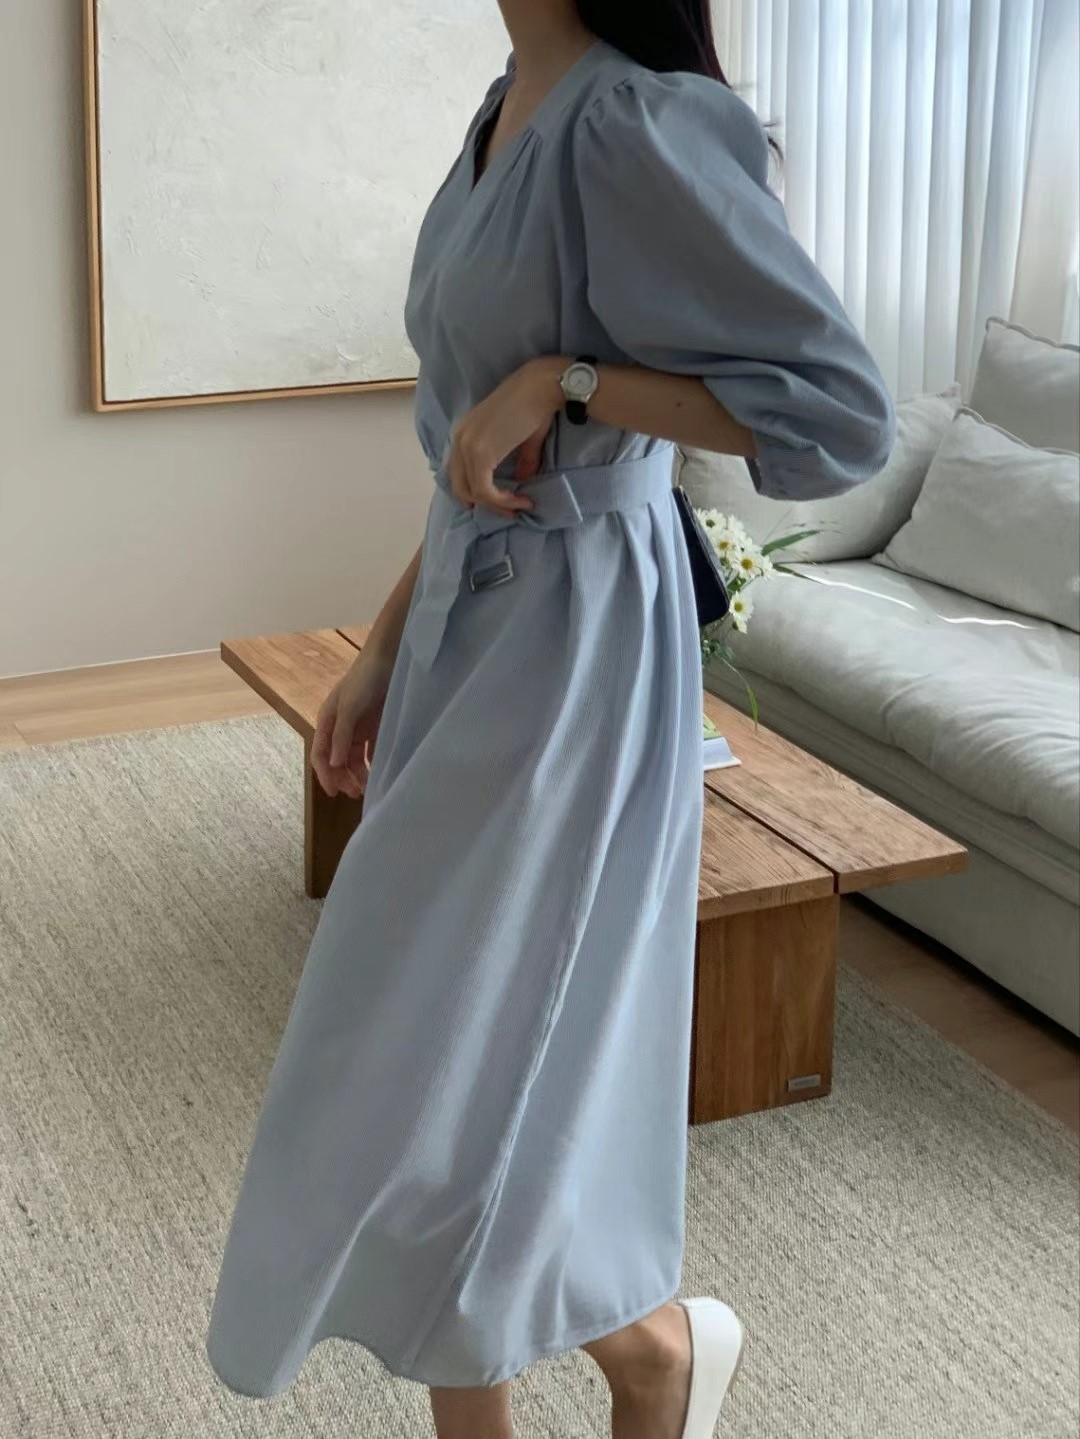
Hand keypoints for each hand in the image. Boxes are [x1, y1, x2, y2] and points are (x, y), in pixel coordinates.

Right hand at [311, 650, 393, 799]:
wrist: (389, 659)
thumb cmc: (364, 679)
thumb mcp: (349, 707)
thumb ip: (341, 736)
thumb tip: (332, 764)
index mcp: (327, 721)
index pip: (320, 755)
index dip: (325, 775)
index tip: (335, 793)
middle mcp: (340, 727)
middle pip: (337, 760)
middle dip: (343, 778)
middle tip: (357, 793)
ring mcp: (358, 727)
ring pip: (354, 758)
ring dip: (358, 774)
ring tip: (369, 787)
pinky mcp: (375, 726)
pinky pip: (371, 750)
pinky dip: (373, 763)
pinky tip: (380, 773)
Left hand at [448, 357, 567, 518]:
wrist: (542, 387)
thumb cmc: (535, 407)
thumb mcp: (522, 440)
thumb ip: (519, 462)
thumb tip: (522, 482)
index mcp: (463, 433)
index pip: (459, 474)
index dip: (478, 493)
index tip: (504, 501)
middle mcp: (458, 439)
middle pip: (460, 487)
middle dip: (485, 505)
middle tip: (510, 511)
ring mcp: (466, 446)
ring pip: (472, 492)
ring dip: (498, 506)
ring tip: (520, 505)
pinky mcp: (480, 454)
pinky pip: (484, 491)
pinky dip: (503, 501)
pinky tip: (521, 500)